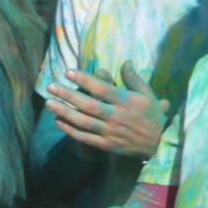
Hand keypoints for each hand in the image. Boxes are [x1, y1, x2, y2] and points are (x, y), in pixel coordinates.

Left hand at [46, 60, 170, 157]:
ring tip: (49, 103)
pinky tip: (58, 122)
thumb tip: (126, 62)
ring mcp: (110, 131)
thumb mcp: (148, 95)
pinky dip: (71, 130)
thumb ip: (134, 79)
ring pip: (84, 121)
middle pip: (88, 104)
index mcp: (126, 101)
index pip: (102, 88)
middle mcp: (116, 116)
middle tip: (51, 86)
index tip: (68, 72)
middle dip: (68, 95)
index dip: (84, 80)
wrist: (158, 144)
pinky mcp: (107, 145)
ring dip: (65, 112)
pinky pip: (85, 138)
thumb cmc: (152, 116)